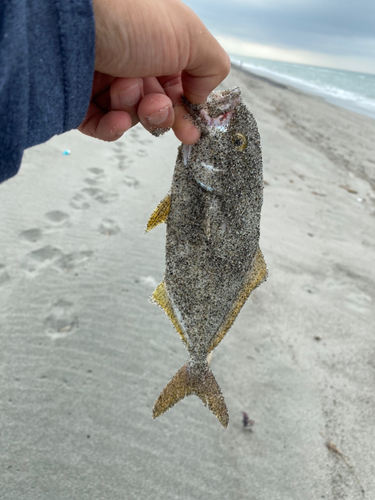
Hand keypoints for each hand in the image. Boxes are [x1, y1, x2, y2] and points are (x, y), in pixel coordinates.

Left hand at [78, 0, 229, 143]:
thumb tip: (203, 96)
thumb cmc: (128, 17)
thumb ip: (211, 66)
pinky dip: (113, 128)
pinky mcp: (79, 98)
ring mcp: (104, 79)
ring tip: (124, 90)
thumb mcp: (189, 35)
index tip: (193, 129)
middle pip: (156, 103)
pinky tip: (115, 119)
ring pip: (131, 115)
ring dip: (134, 110)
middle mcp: (132, 58)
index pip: (179, 83)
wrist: (71, 20)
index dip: (188, 108)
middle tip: (157, 109)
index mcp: (159, 41)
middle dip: (161, 112)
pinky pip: (102, 126)